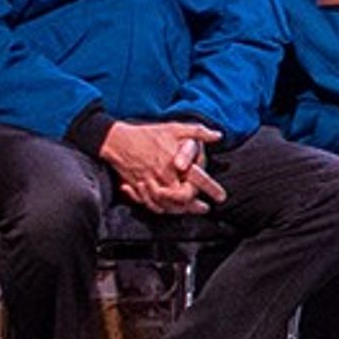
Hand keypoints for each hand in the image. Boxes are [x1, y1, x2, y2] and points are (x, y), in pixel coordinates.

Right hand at [99, 118, 226, 213]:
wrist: (117, 140)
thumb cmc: (147, 134)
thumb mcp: (174, 128)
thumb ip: (198, 132)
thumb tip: (218, 135)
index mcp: (174, 164)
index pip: (196, 182)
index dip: (211, 189)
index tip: (221, 196)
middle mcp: (163, 176)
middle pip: (183, 198)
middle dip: (195, 205)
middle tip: (204, 208)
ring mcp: (149, 183)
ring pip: (167, 204)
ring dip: (179, 210)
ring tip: (189, 211)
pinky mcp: (138, 187)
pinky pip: (150, 203)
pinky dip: (160, 208)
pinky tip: (168, 209)